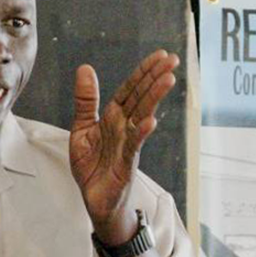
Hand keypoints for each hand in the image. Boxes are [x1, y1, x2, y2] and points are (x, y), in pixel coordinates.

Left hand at [69, 50, 177, 241]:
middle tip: (173, 59)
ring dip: (154, 98)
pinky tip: (150, 121)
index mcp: (113, 118)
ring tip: (168, 79)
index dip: (143, 72)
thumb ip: (86, 100)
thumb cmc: (93, 167)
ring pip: (142, 117)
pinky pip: (133, 147)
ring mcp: (128, 145)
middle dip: (155, 78)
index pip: (130, 89)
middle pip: (141, 98)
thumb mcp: (82, 129)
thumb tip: (85, 68)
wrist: (95, 200)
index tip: (160, 55)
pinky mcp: (125, 165)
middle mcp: (124, 128)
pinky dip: (141, 133)